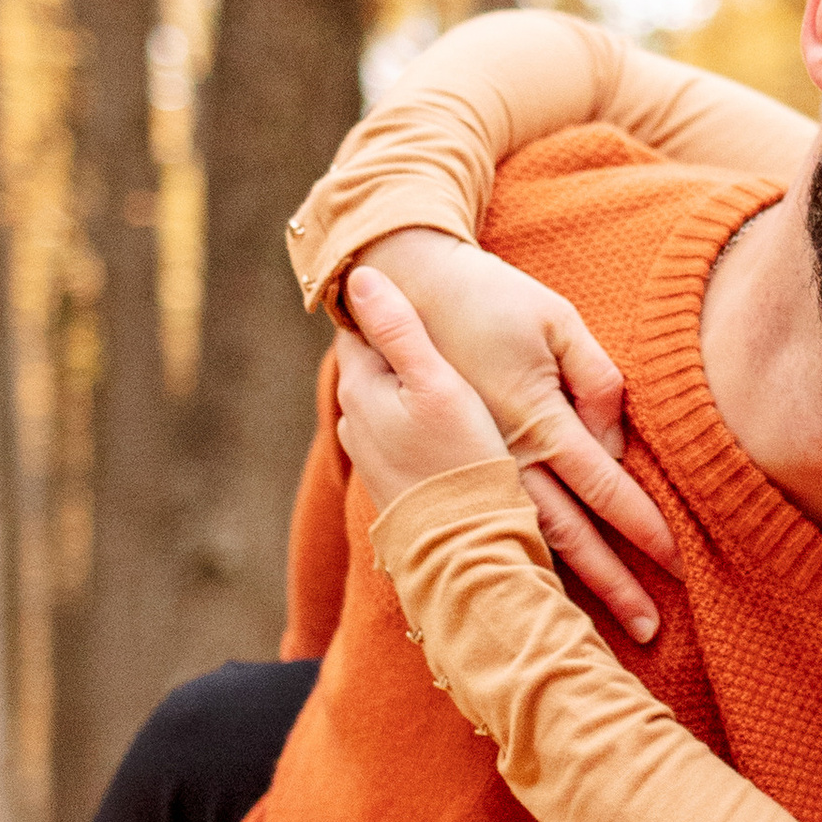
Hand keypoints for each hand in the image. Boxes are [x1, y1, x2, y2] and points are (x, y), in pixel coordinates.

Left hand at [336, 269, 514, 508]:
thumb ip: (399, 328)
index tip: (420, 292)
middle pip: (376, 364)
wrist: (465, 546)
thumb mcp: (436, 383)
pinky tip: (454, 425)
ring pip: (391, 401)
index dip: (389, 307)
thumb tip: (359, 276)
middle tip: (445, 326)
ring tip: (454, 375)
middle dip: (403, 347)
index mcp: (359, 387)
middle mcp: (355, 420)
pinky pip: (404, 433)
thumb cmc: (460, 459)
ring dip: (414, 387)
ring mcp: (372, 454)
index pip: (362, 327)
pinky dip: (423, 421)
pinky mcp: (395, 480)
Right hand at [346, 229, 677, 640]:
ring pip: (533, 540)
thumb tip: (615, 440)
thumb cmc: (491, 299)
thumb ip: (596, 378)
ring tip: (609, 627)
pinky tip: (547, 590)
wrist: (405, 290)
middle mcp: (504, 456)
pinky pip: (500, 523)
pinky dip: (528, 560)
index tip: (676, 562)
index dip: (642, 526)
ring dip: (572, 586)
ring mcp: (476, 468)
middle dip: (612, 583)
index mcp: (535, 418)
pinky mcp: (457, 467)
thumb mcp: (556, 320)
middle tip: (650, 631)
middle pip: (568, 536)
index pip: (603, 486)